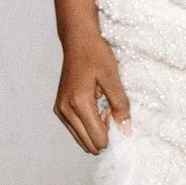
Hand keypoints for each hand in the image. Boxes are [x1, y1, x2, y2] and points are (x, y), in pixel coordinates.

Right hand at [56, 32, 131, 154]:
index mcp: (78, 103)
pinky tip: (94, 108)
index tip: (117, 115)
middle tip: (110, 111)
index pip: (97, 138)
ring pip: (81, 138)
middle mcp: (65, 110)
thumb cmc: (96, 55)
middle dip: (103, 133)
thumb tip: (126, 129)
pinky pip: (75, 128)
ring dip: (94, 130)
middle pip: (88, 143)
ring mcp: (60, 110)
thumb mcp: (113, 78)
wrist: (78, 40)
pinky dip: (87, 124)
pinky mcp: (59, 108)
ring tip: (102, 108)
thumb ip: (120, 105)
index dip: (112, 134)